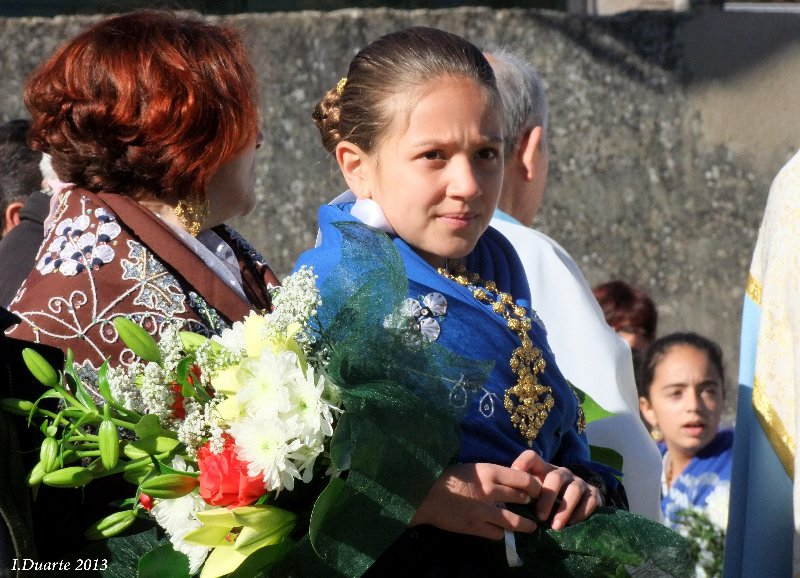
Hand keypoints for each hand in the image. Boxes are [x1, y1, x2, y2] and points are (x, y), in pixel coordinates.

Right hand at [409, 462, 540, 539]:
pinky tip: (501, 530)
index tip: (537, 489)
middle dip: (530, 504)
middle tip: (534, 507)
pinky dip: (502, 533)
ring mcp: (483, 511)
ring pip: (516, 521)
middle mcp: (491, 490)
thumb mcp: (471, 468)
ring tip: (532, 527)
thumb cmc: (446, 477)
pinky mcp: (475, 527)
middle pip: (522, 498)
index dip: (534, 485)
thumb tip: (508, 481)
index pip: (524, 478)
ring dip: (527, 525)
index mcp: (490, 471)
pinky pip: (498, 533)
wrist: (423, 493)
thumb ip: (490, 474)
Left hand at [511, 450, 602, 529]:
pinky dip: (580, 513)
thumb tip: (503, 504)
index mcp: (544, 470)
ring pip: (574, 490)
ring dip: (564, 509)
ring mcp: (579, 482)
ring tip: (555, 526)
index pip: (532, 457)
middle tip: (539, 517)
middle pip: (555, 477)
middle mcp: (562, 473)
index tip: (515, 474)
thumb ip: (523, 494)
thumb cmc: (550, 497)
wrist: (583, 499)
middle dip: (547, 499)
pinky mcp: (593, 494)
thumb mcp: (536, 493)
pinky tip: (571, 524)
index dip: (523, 463)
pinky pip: (590, 501)